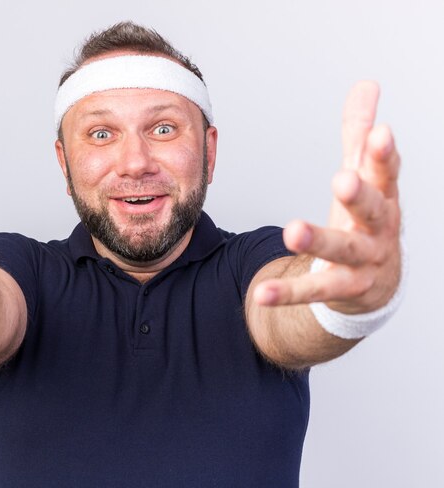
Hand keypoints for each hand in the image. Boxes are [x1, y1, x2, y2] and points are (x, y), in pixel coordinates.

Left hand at [254, 81, 401, 312]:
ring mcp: (364, 261)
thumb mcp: (366, 177)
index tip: (380, 132)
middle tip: (341, 179)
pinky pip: (315, 290)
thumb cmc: (367, 220)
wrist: (377, 281)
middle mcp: (378, 229)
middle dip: (359, 195)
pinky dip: (289, 292)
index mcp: (383, 197)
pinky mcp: (344, 288)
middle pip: (373, 211)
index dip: (383, 153)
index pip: (386, 172)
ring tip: (293, 230)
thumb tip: (366, 85)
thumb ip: (359, 135)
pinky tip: (261, 293)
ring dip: (320, 241)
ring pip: (344, 251)